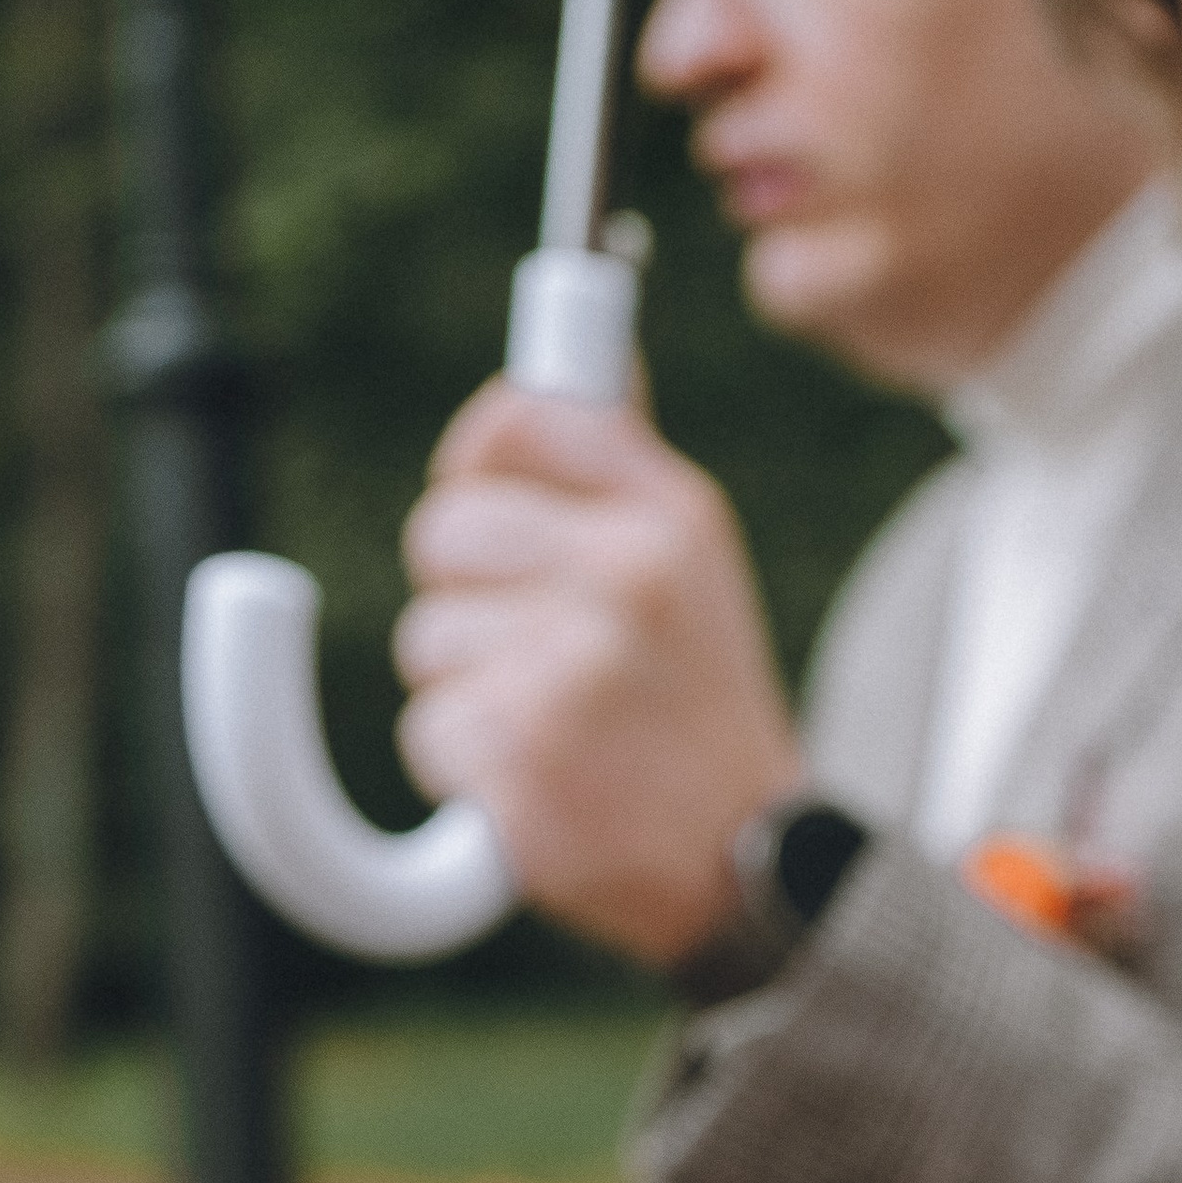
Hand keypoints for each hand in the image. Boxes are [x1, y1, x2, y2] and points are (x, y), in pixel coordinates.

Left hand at [394, 382, 806, 964]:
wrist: (754, 870)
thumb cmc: (704, 716)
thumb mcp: (697, 565)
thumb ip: (620, 460)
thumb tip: (582, 312)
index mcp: (668, 517)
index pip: (515, 423)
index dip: (476, 467)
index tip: (488, 516)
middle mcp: (625, 578)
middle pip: (442, 534)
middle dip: (465, 599)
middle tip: (540, 658)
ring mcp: (571, 668)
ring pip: (427, 642)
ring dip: (468, 696)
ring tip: (558, 733)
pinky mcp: (521, 756)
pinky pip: (430, 733)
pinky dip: (468, 772)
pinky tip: (543, 787)